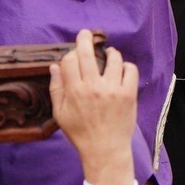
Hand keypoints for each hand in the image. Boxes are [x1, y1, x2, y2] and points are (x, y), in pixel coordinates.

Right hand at [50, 30, 138, 184]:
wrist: (105, 150)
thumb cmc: (80, 133)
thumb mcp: (60, 114)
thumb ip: (56, 88)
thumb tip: (54, 66)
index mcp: (74, 92)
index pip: (69, 60)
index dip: (70, 54)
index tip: (74, 54)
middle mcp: (93, 87)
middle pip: (87, 53)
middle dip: (85, 39)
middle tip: (86, 34)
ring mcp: (112, 90)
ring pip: (113, 58)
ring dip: (110, 53)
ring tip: (109, 54)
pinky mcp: (128, 94)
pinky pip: (130, 70)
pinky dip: (126, 66)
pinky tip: (121, 69)